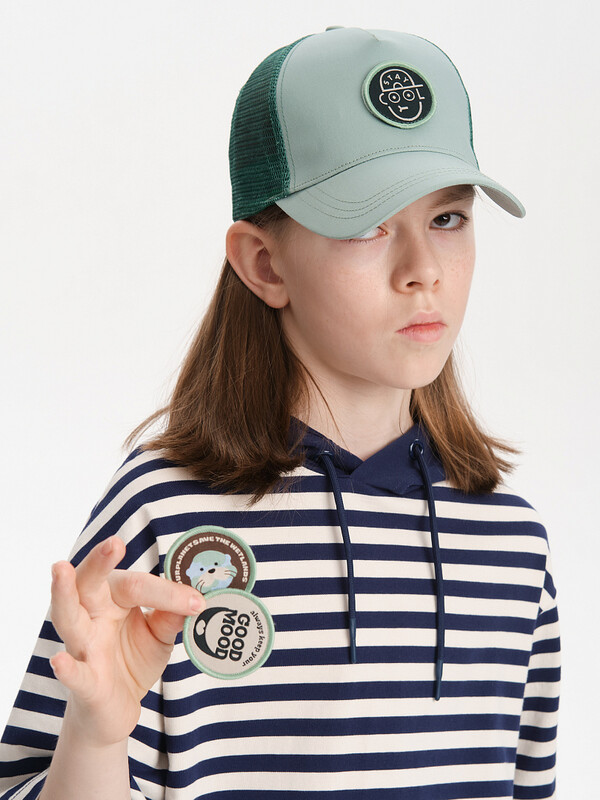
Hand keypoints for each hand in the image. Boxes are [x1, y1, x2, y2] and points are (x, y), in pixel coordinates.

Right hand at [49, 535, 204, 746]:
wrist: (116, 709)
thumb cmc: (132, 660)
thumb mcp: (159, 633)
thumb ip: (171, 614)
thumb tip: (194, 597)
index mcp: (111, 598)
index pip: (137, 585)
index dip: (169, 593)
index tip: (198, 602)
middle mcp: (92, 616)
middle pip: (89, 582)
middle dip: (99, 561)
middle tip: (114, 542)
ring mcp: (83, 647)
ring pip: (69, 617)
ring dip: (64, 593)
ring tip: (60, 568)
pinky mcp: (84, 683)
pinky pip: (74, 674)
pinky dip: (67, 669)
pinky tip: (59, 661)